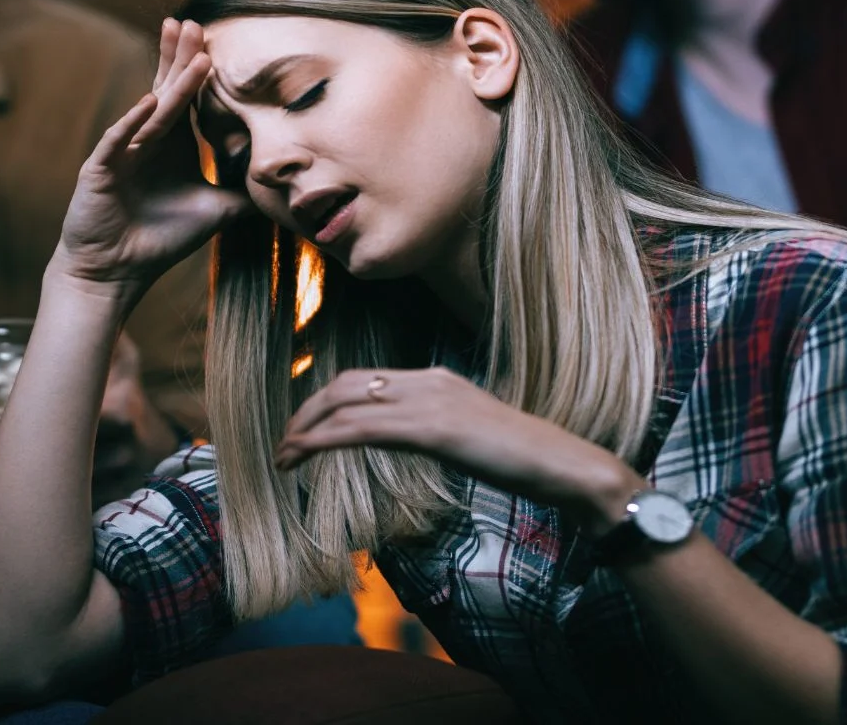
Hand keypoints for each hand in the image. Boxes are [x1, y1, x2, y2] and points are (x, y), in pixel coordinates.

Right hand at [51, 19, 250, 293]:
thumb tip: (284, 189)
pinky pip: (118, 141)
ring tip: (188, 52)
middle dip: (181, 58)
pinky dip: (132, 123)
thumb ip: (244, 195)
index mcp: (171, 144)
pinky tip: (148, 102)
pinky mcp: (101, 170)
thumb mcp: (215, 212)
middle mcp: (147, 141)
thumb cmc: (159, 239)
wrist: (116, 271)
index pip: (189, 99)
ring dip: (172, 82)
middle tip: (194, 23)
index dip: (200, 71)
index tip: (215, 40)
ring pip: (152, 111)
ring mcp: (123, 152)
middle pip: (168, 91)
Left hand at [273, 368, 645, 536]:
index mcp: (437, 380)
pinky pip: (362, 429)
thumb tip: (412, 440)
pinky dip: (323, 440)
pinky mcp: (431, 428)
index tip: (306, 427)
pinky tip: (303, 454)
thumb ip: (438, 431)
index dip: (328, 401)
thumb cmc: (524, 461)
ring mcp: (430, 401)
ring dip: (306, 427)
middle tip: (284, 442)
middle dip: (307, 410)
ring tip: (283, 454)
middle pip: (347, 384)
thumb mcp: (470, 439)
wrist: (563, 465)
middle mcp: (428, 381)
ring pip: (347, 402)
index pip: (367, 380)